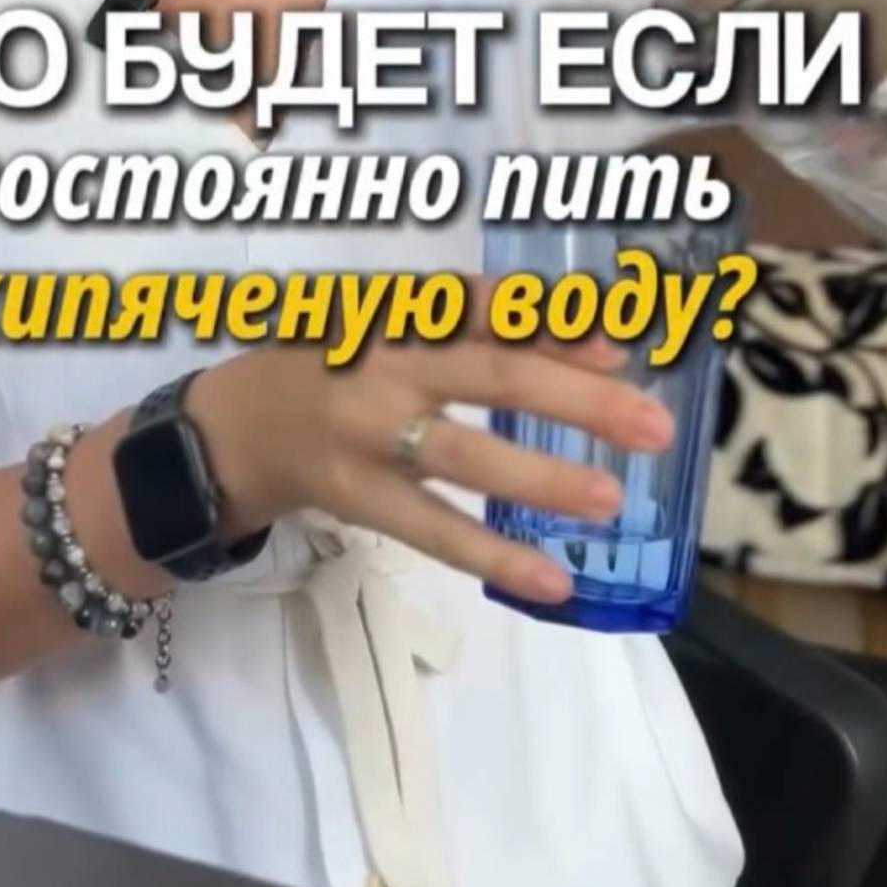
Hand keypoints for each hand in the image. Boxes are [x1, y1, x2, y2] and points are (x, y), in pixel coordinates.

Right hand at [188, 287, 671, 608]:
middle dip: (578, 399)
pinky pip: (431, 527)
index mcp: (402, 311)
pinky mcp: (356, 495)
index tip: (621, 344)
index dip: (555, 323)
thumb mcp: (401, 325)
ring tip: (610, 499)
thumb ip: (492, 329)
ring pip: (464, 454)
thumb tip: (603, 345)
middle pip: (492, 375)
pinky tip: (551, 579)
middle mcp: (386, 362)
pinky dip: (493, 553)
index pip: (485, 306)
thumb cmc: (339, 363)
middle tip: (653, 427)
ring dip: (541, 476)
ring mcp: (368, 432)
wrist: (233, 424)